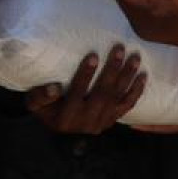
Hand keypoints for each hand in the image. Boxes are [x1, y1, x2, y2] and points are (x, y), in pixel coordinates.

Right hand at [27, 45, 144, 134]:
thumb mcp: (35, 104)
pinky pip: (126, 106)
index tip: (94, 55)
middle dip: (112, 70)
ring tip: (134, 58)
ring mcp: (100, 123)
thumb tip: (54, 87)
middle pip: (102, 94)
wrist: (59, 129)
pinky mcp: (110, 121)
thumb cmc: (46, 109)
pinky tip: (142, 76)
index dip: (85, 75)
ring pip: (116, 98)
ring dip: (127, 77)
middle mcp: (86, 122)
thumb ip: (41, 96)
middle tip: (120, 49)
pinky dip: (136, 92)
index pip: (77, 93)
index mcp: (66, 117)